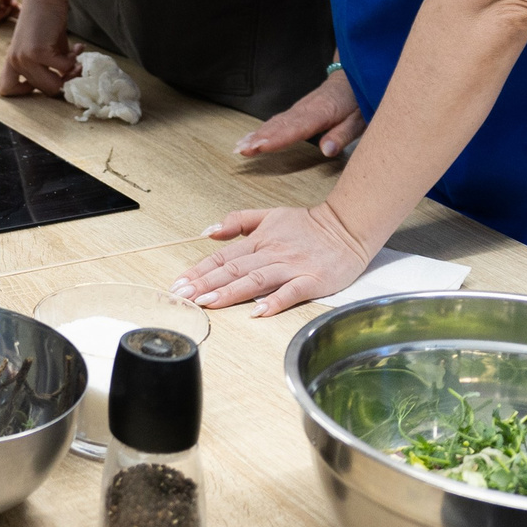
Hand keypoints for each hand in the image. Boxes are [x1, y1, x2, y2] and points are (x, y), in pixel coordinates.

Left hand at [0, 0, 85, 97]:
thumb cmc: (46, 16)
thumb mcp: (42, 43)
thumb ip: (49, 63)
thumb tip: (68, 78)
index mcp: (11, 59)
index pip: (6, 89)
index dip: (27, 90)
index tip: (46, 77)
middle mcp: (15, 61)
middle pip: (42, 90)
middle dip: (62, 80)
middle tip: (74, 66)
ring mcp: (25, 58)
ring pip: (53, 86)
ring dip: (70, 73)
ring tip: (76, 57)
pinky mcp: (38, 53)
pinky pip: (63, 69)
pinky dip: (74, 60)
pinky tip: (77, 47)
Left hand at [174, 202, 372, 317]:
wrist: (347, 226)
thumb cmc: (309, 225)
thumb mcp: (269, 214)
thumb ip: (239, 221)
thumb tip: (210, 230)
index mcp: (259, 240)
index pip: (223, 257)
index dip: (199, 271)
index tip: (179, 283)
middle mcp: (271, 253)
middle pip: (233, 270)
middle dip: (205, 284)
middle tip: (183, 296)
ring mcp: (291, 267)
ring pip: (256, 280)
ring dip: (230, 292)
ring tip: (209, 303)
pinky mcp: (312, 280)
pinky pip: (291, 292)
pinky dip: (274, 302)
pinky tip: (258, 312)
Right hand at [236, 69, 366, 160]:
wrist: (351, 77)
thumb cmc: (357, 101)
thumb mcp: (358, 120)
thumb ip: (342, 136)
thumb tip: (326, 151)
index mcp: (320, 113)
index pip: (295, 128)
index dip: (277, 138)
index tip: (259, 146)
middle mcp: (304, 110)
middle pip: (278, 125)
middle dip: (258, 138)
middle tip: (240, 151)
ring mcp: (298, 109)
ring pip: (274, 122)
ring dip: (255, 135)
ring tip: (239, 147)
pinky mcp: (296, 110)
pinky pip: (276, 120)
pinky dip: (261, 129)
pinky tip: (250, 137)